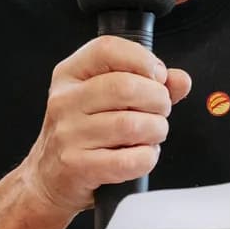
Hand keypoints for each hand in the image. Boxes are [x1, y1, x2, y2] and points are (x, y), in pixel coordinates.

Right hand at [20, 35, 190, 213]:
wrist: (49, 178)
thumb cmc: (82, 134)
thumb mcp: (105, 100)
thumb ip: (147, 84)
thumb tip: (180, 80)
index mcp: (69, 75)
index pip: (107, 49)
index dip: (142, 59)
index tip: (158, 76)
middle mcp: (65, 101)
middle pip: (126, 87)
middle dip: (158, 100)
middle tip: (160, 111)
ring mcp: (68, 134)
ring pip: (132, 125)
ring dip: (156, 131)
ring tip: (152, 134)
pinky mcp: (77, 166)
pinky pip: (128, 160)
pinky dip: (146, 158)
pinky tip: (141, 155)